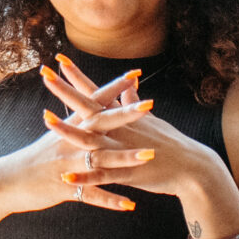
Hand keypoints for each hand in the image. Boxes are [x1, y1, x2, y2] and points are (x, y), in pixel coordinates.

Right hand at [0, 59, 158, 215]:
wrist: (6, 181)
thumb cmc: (34, 158)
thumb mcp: (54, 136)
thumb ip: (76, 122)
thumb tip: (91, 108)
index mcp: (69, 128)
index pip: (94, 102)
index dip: (114, 88)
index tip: (135, 73)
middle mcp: (70, 143)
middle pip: (101, 125)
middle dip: (126, 114)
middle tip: (150, 104)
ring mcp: (68, 165)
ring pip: (100, 159)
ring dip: (125, 157)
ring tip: (150, 155)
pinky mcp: (65, 188)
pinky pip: (91, 195)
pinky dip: (110, 200)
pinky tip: (130, 205)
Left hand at [27, 55, 238, 234]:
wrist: (193, 167)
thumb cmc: (170, 142)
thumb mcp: (150, 119)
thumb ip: (134, 101)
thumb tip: (129, 81)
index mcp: (123, 116)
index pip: (96, 90)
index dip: (77, 76)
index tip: (58, 59)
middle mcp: (120, 128)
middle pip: (88, 107)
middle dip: (65, 91)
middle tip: (44, 74)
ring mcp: (122, 149)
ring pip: (90, 139)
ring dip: (68, 130)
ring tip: (46, 120)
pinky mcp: (126, 172)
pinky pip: (102, 176)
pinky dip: (84, 178)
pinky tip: (66, 178)